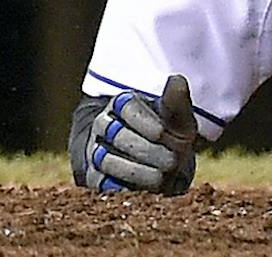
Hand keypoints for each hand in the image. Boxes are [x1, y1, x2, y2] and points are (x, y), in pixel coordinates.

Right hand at [72, 75, 197, 194]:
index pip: (128, 107)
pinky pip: (101, 183)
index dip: (144, 121)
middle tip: (172, 161)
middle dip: (147, 150)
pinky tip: (144, 190)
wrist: (159, 164)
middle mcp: (104, 125)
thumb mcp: (179, 120)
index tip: (163, 133)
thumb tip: (176, 80)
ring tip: (161, 177)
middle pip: (118, 135)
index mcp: (124, 104)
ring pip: (107, 160)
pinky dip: (123, 188)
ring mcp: (95, 151)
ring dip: (137, 170)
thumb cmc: (170, 136)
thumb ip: (177, 103)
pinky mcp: (92, 177)